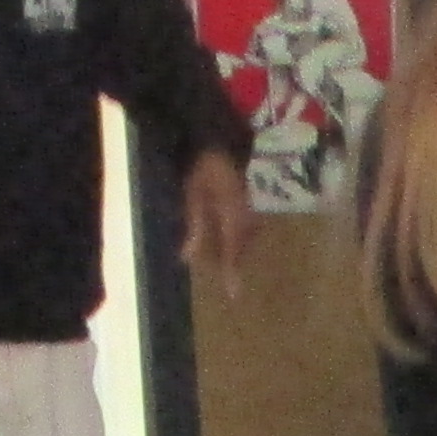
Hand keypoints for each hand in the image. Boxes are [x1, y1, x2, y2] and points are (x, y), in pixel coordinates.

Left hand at [182, 147, 255, 285]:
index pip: (233, 252)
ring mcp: (250, 208)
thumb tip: (187, 258)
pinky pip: (248, 226)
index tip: (234, 295)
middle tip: (230, 281)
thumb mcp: (194, 199)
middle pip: (241, 246)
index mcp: (233, 217)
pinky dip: (241, 237)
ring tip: (231, 263)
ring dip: (238, 250)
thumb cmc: (203, 169)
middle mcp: (246, 216)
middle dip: (235, 263)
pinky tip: (234, 239)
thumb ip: (194, 229)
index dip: (232, 274)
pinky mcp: (248, 201)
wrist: (219, 140)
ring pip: (246, 237)